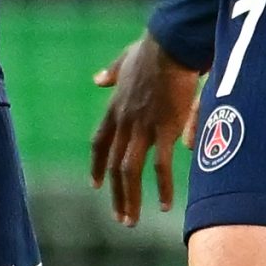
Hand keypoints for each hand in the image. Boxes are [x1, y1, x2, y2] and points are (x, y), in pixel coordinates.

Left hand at [89, 33, 203, 225]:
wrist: (171, 44)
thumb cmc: (154, 48)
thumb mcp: (125, 58)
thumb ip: (111, 72)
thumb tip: (97, 79)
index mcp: (116, 107)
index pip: (99, 142)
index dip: (96, 165)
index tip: (94, 185)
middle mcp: (125, 121)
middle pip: (112, 164)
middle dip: (115, 194)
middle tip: (119, 217)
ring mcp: (143, 127)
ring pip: (129, 171)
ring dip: (130, 199)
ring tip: (131, 221)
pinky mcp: (164, 129)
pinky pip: (161, 166)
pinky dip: (162, 188)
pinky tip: (164, 205)